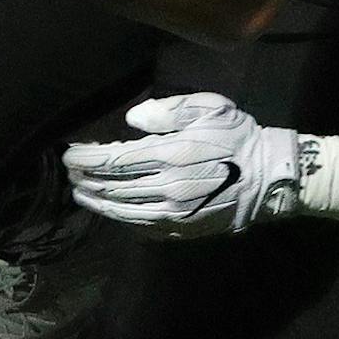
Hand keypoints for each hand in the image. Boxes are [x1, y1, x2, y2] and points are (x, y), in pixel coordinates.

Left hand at [64, 95, 302, 236]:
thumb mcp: (211, 108)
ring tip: (82, 194)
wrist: (269, 177)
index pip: (113, 161)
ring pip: (122, 211)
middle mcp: (167, 187)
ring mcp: (173, 213)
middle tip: (71, 174)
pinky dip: (120, 219)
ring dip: (97, 202)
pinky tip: (112, 211)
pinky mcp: (181, 230)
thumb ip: (170, 110)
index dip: (86, 159)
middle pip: (112, 187)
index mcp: (170, 155)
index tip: (69, 155)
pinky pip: (141, 227)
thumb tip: (132, 120)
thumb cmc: (238, 137)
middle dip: (86, 180)